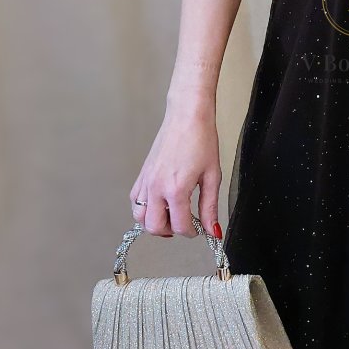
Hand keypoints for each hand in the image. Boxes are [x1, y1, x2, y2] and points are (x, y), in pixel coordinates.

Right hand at [129, 102, 221, 238]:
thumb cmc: (201, 140)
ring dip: (155, 222)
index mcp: (176, 189)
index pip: (179, 226)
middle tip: (184, 224)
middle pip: (154, 227)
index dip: (192, 232)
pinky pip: (135, 201)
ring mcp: (146, 181)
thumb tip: (212, 230)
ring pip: (139, 217)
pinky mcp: (142, 174)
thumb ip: (210, 207)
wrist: (187, 116)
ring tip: (171, 216)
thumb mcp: (213, 176)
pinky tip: (159, 204)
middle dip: (170, 231)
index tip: (199, 228)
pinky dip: (144, 209)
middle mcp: (156, 187)